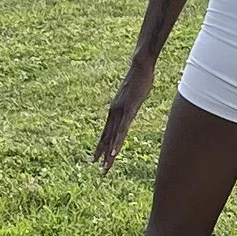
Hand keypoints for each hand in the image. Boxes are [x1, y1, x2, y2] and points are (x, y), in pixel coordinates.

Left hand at [96, 57, 154, 172]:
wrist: (140, 64)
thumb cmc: (140, 77)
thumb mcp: (133, 94)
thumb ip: (131, 102)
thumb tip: (133, 105)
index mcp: (114, 110)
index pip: (106, 133)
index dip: (101, 147)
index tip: (96, 159)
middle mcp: (114, 112)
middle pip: (107, 138)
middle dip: (102, 156)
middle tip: (99, 171)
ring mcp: (120, 112)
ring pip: (113, 138)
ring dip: (109, 155)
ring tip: (105, 168)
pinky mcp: (129, 110)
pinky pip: (122, 130)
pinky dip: (117, 142)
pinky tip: (113, 153)